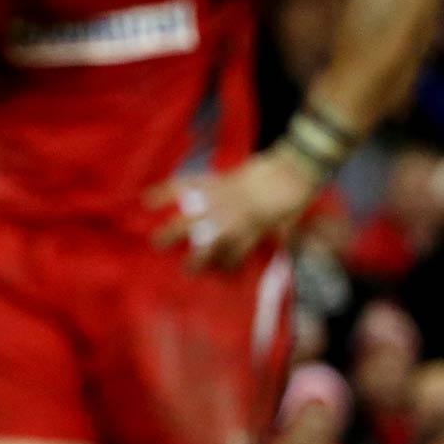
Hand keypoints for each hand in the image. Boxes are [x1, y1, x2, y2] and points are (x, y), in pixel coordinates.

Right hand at [148, 149, 316, 271]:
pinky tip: (147, 199)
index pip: (232, 257)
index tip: (220, 275)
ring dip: (172, 232)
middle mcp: (231, 221)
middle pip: (206, 244)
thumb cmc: (297, 196)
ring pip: (190, 220)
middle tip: (182, 269)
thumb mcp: (292, 222)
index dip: (226, 268)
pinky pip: (187, 185)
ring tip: (155, 242)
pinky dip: (167, 190)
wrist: (294, 167)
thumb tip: (284, 246)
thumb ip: (283, 235)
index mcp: (249, 234)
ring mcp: (221, 201)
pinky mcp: (215, 181)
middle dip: (194, 258)